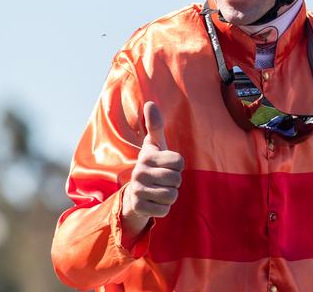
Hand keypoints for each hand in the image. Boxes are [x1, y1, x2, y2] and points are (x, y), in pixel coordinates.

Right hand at [121, 101, 184, 239]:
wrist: (133, 195)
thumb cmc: (151, 166)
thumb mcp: (154, 146)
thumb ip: (155, 126)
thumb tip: (150, 103)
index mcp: (147, 156)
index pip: (179, 162)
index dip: (178, 166)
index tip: (167, 166)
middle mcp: (139, 172)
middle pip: (177, 180)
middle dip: (174, 182)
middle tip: (163, 180)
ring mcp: (137, 190)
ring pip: (172, 195)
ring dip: (170, 196)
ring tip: (160, 191)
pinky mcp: (139, 207)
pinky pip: (164, 210)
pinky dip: (163, 208)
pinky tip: (155, 202)